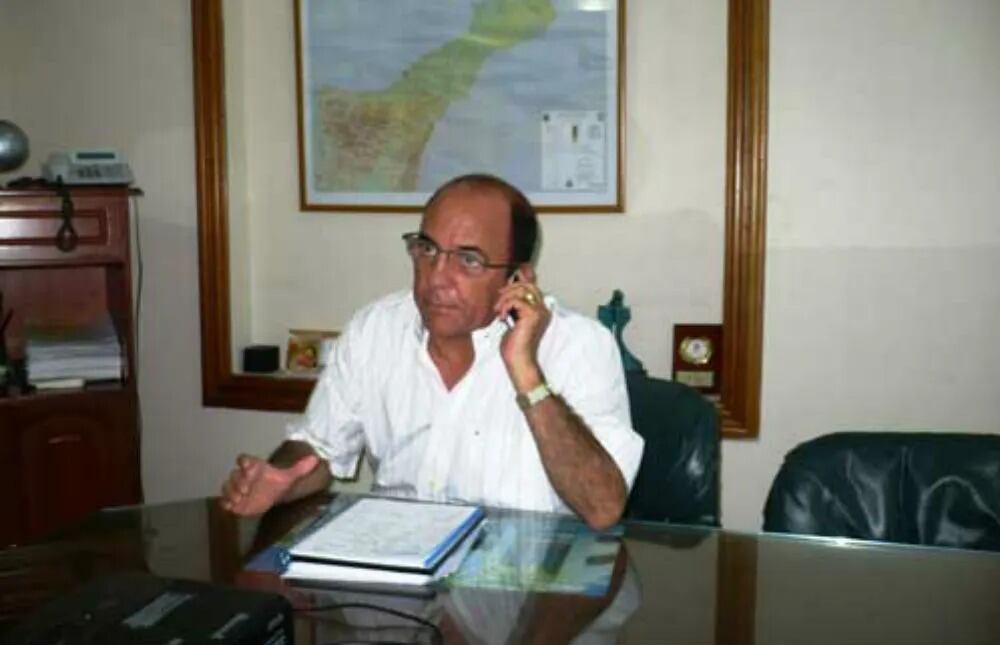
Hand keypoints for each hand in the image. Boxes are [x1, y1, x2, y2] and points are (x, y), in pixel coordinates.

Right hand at [219, 453, 318, 515]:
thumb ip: (300, 468)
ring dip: (231, 492)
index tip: (249, 467)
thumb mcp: (289, 477)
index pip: (244, 459)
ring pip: (227, 486)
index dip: (244, 462)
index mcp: (254, 467)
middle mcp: (243, 476)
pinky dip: (225, 503)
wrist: (269, 497)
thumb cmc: (276, 484)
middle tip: (247, 489)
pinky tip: (232, 506)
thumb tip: (316, 459)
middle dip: (238, 481)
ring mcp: (236, 489)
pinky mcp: (232, 501)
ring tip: (241, 498)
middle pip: (234, 474)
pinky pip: (223, 501)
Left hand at [494, 271, 549, 391]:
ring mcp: (539, 311)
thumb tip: (505, 292)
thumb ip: (513, 306)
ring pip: (522, 289)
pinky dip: (506, 305)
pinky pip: (517, 300)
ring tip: (498, 310)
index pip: (532, 286)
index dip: (520, 280)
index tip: (504, 285)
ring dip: (506, 297)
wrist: (518, 361)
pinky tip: (502, 317)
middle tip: (499, 301)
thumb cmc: (514, 346)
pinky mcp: (533, 315)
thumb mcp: (512, 321)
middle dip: (510, 288)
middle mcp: (543, 309)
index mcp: (539, 310)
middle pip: (528, 284)